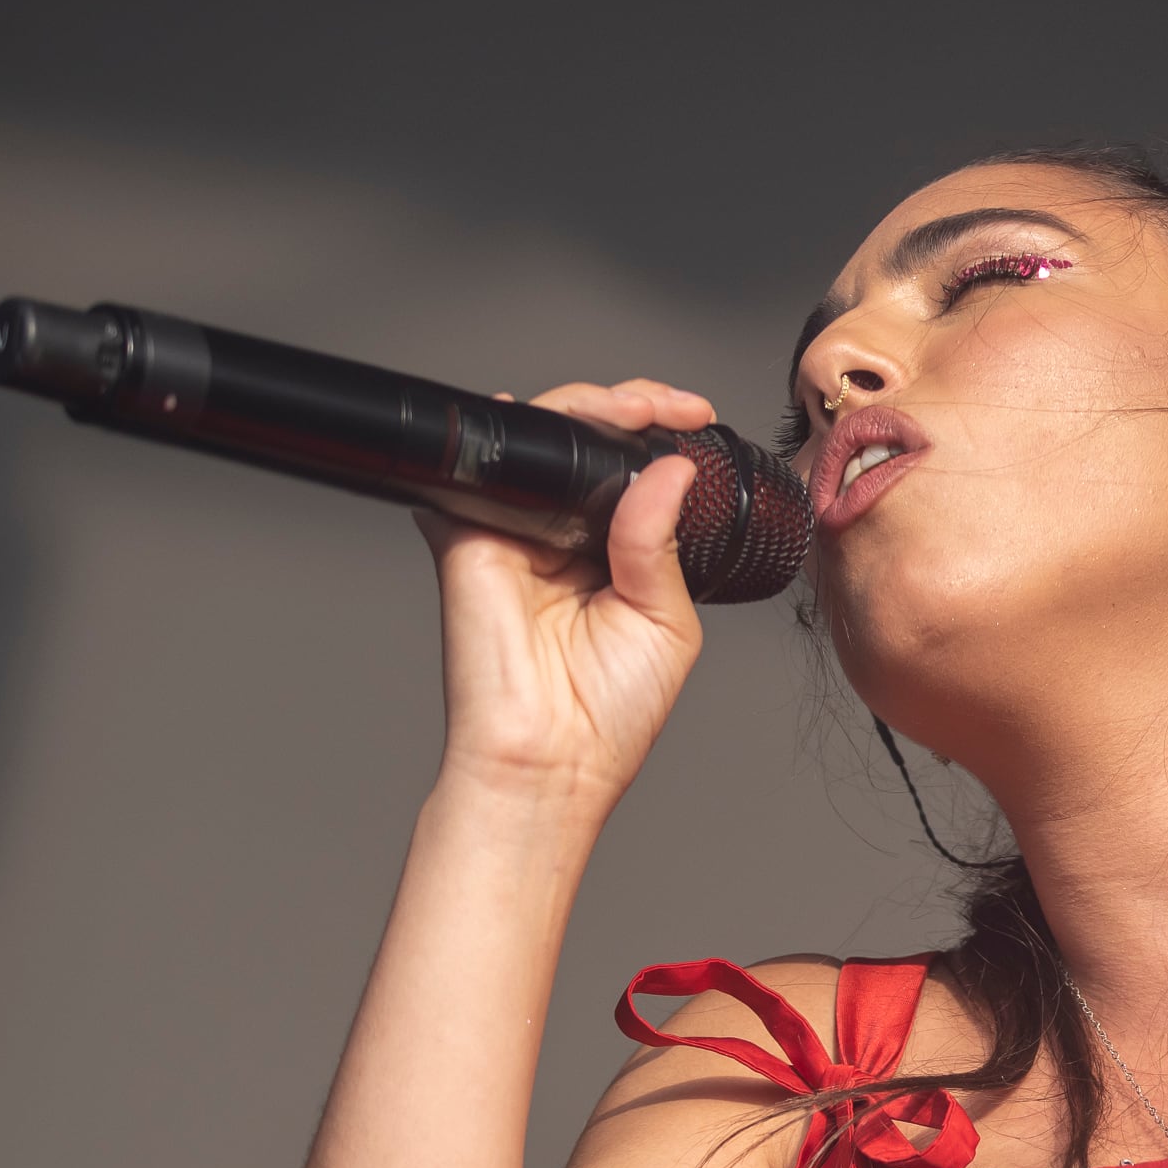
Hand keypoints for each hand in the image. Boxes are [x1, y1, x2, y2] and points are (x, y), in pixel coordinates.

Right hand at [421, 378, 712, 816]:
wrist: (552, 761)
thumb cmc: (609, 712)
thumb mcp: (667, 620)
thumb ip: (662, 541)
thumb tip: (671, 470)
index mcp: (613, 554)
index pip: (632, 472)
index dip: (661, 435)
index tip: (698, 416)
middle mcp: (562, 537)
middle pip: (585, 443)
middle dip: (629, 406)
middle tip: (671, 406)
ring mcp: (514, 532)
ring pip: (542, 440)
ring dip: (585, 409)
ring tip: (635, 411)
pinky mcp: (469, 535)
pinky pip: (490, 468)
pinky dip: (524, 436)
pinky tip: (563, 431)